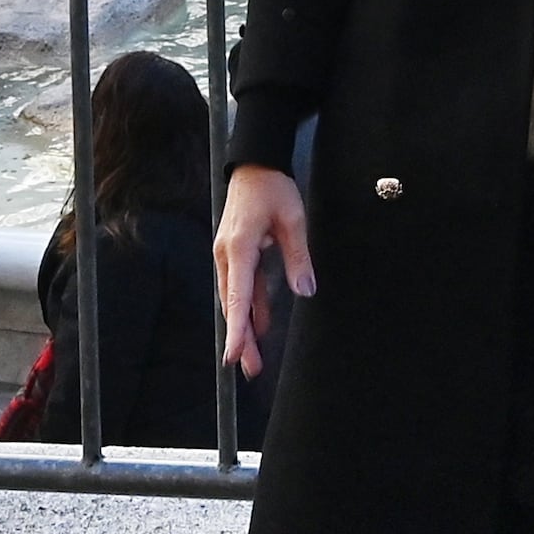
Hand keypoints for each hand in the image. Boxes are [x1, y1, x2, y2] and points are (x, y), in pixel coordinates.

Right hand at [215, 164, 311, 378]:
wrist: (254, 164)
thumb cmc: (272, 188)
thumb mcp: (293, 219)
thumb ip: (298, 257)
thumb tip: (305, 291)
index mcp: (239, 248)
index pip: (238, 296)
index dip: (237, 329)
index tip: (233, 355)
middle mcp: (228, 255)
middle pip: (233, 305)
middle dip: (241, 338)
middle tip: (250, 369)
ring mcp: (230, 255)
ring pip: (236, 299)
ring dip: (245, 327)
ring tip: (253, 358)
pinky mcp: (237, 254)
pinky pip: (244, 287)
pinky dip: (251, 307)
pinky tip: (260, 326)